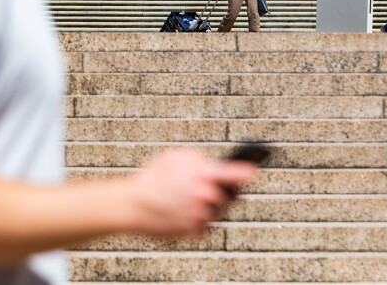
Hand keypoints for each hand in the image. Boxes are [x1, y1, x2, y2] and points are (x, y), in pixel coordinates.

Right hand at [124, 149, 258, 238]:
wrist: (133, 205)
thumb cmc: (152, 179)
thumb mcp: (175, 156)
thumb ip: (199, 159)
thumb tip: (212, 165)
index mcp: (203, 174)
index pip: (234, 173)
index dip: (246, 172)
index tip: (253, 173)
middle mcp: (205, 196)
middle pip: (228, 195)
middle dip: (221, 190)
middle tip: (205, 187)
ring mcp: (201, 215)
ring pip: (217, 211)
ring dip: (209, 205)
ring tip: (189, 198)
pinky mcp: (194, 231)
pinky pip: (206, 225)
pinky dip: (199, 219)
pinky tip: (185, 210)